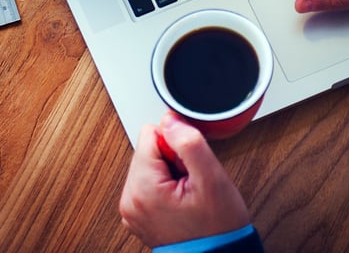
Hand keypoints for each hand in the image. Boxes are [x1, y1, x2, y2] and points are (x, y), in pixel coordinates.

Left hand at [119, 112, 250, 246]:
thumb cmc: (218, 228)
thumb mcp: (211, 179)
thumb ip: (188, 142)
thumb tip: (169, 119)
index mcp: (141, 188)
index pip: (150, 133)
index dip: (177, 146)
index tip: (189, 168)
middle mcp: (130, 200)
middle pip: (148, 149)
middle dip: (173, 160)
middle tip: (191, 184)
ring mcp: (132, 210)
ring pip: (150, 164)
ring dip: (171, 173)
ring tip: (188, 194)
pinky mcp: (139, 214)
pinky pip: (150, 182)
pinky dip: (167, 186)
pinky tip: (182, 201)